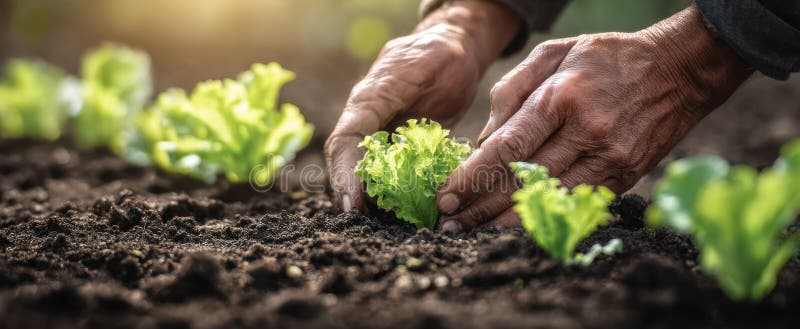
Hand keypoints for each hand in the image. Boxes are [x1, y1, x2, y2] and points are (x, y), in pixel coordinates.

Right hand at [326, 1, 520, 210]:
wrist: (451, 47)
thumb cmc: (438, 52)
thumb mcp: (424, 63)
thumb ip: (401, 86)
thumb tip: (372, 107)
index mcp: (368, 99)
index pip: (347, 140)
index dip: (346, 173)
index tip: (352, 203)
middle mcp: (366, 118)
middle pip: (346, 161)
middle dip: (349, 193)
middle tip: (360, 224)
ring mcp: (379, 132)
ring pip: (362, 170)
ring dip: (367, 197)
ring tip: (378, 226)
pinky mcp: (395, 143)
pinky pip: (385, 171)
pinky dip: (389, 192)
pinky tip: (400, 213)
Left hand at [436, 5, 751, 231]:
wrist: (679, 70)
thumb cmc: (606, 58)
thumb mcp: (554, 54)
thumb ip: (511, 92)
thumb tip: (482, 140)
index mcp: (561, 97)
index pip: (506, 148)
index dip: (472, 177)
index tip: (446, 194)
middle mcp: (585, 132)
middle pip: (521, 179)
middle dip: (479, 205)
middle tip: (449, 220)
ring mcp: (608, 158)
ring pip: (547, 199)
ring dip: (505, 219)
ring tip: (472, 231)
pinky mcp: (624, 176)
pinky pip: (575, 203)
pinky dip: (543, 217)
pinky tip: (516, 226)